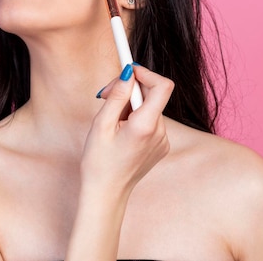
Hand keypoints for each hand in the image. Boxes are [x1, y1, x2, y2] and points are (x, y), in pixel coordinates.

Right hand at [81, 64, 172, 196]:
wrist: (106, 193)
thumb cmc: (99, 161)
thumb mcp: (101, 124)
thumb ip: (117, 96)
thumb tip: (129, 73)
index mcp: (145, 126)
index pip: (162, 86)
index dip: (146, 73)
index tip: (128, 69)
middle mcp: (160, 133)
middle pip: (152, 94)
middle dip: (130, 88)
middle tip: (105, 95)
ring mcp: (163, 141)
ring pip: (150, 107)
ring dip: (131, 104)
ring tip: (111, 119)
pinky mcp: (161, 146)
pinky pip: (151, 120)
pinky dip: (136, 117)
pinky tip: (120, 131)